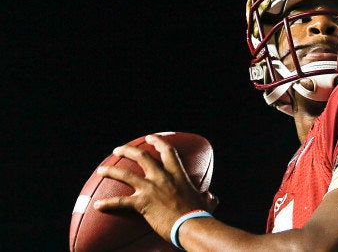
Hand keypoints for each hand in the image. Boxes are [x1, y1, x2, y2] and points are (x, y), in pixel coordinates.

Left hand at [94, 134, 218, 240]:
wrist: (192, 225)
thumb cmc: (200, 215)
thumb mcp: (205, 202)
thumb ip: (207, 197)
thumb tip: (212, 197)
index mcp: (178, 174)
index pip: (167, 151)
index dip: (157, 142)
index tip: (149, 138)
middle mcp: (162, 177)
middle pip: (141, 157)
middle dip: (127, 151)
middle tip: (118, 150)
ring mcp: (151, 189)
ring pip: (125, 174)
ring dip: (111, 170)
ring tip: (101, 170)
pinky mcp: (142, 203)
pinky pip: (120, 201)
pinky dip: (108, 203)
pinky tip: (98, 205)